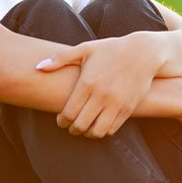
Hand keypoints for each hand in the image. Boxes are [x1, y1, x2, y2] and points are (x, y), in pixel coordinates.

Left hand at [36, 32, 162, 137]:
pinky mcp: (128, 109)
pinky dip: (103, 131)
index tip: (61, 120)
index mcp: (87, 83)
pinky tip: (100, 123)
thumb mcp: (85, 49)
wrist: (143, 52)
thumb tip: (37, 67)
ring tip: (86, 127)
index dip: (61, 122)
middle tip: (71, 126)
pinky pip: (112, 129)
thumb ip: (60, 59)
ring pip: (96, 132)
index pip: (68, 113)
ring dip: (88, 133)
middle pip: (80, 125)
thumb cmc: (111, 49)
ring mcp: (116, 103)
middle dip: (72, 129)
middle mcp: (101, 95)